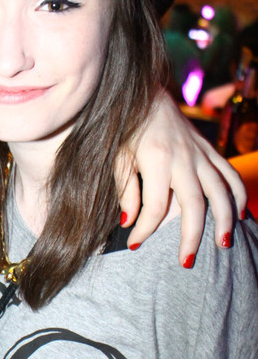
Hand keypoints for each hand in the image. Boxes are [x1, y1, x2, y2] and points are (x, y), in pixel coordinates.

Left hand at [119, 92, 246, 264]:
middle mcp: (183, 158)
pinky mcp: (210, 150)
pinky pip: (230, 175)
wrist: (147, 96)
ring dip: (225, 219)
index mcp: (156, 160)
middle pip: (194, 204)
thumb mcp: (117, 158)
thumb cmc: (127, 130)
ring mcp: (200, 154)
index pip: (154, 207)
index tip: (134, 244)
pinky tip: (240, 215)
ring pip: (221, 191)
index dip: (144, 229)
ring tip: (223, 244)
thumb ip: (125, 190)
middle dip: (192, 236)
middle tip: (186, 262)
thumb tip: (127, 222)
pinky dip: (238, 195)